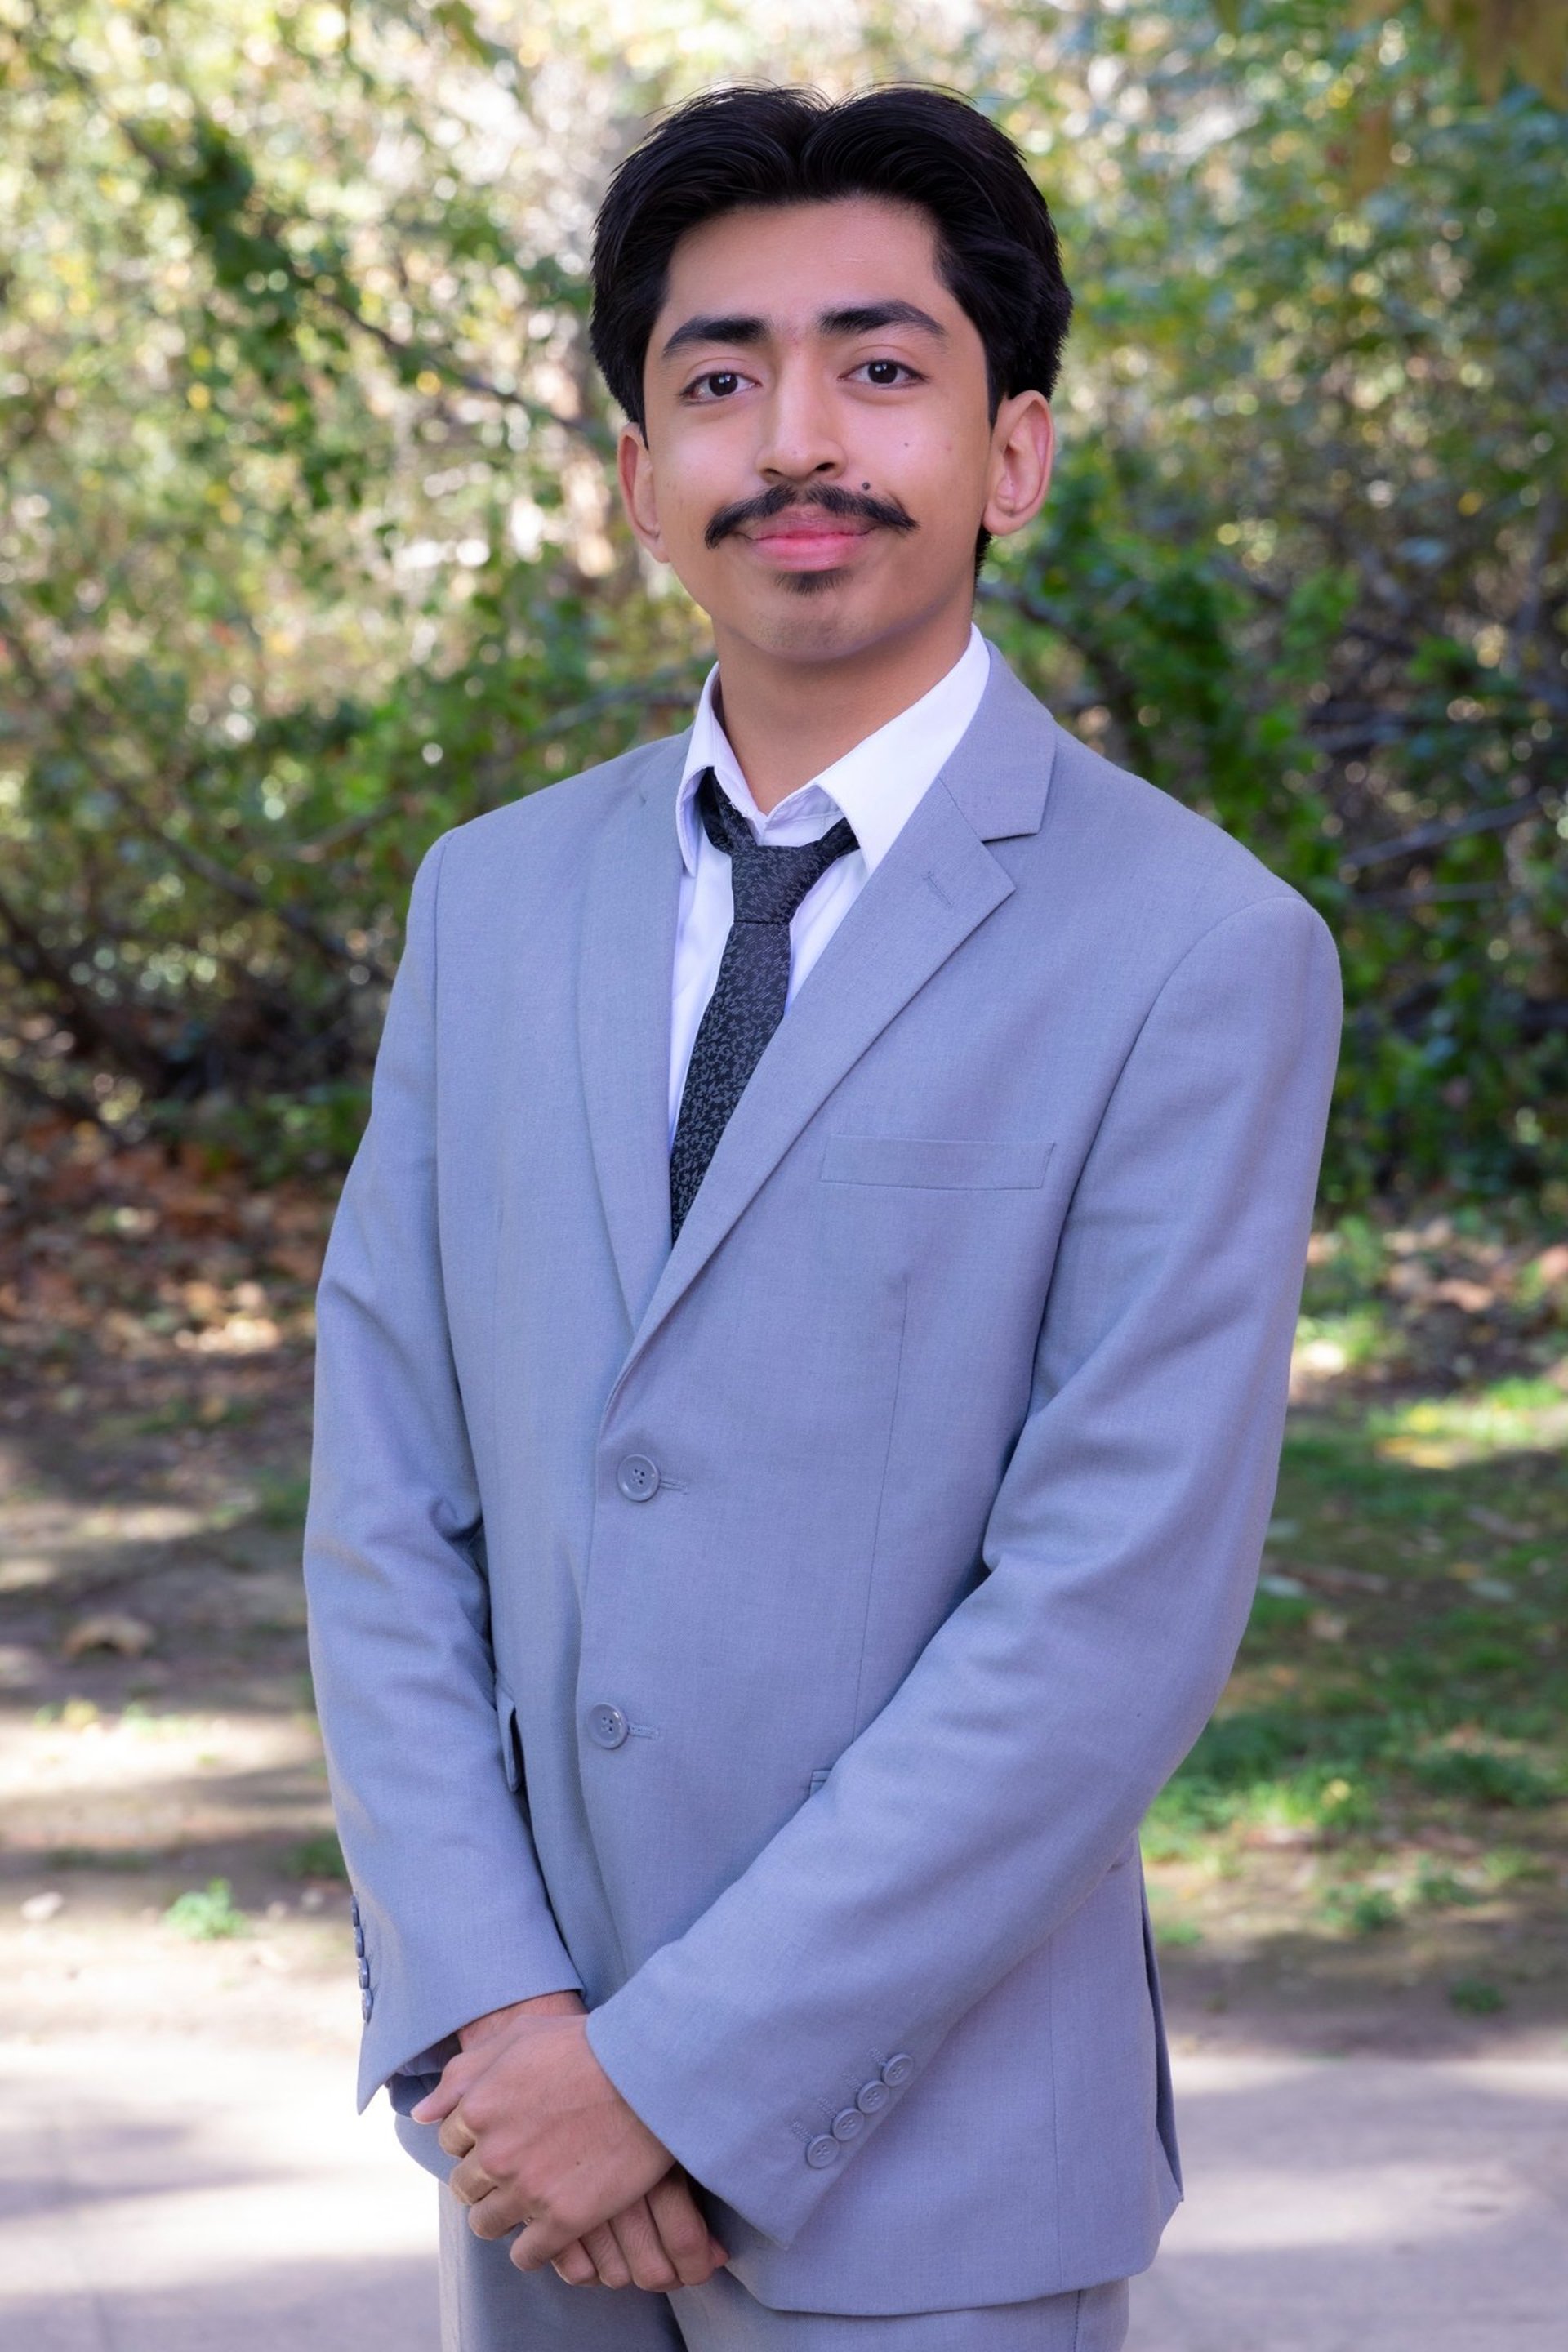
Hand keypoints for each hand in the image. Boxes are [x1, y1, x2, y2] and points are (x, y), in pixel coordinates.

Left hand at [412, 2003, 719, 2279]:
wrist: (648, 2071)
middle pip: (464, 2185)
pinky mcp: (561, 2219)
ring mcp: (526, 2189)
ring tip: (529, 2200)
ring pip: (487, 2224)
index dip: (475, 2138)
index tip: (501, 2135)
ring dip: (502, 2215)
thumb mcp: (519, 2037)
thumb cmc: (586, 2044)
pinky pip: (526, 2254)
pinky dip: (531, 2248)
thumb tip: (422, 2113)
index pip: (451, 2140)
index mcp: (478, 2107)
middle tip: (517, 2167)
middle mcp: (494, 2153)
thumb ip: (465, 2072)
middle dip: (484, 2177)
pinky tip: (548, 2232)